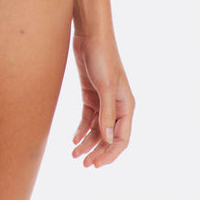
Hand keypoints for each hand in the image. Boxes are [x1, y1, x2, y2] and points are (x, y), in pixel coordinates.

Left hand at [71, 31, 133, 167]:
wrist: (90, 35)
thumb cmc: (103, 58)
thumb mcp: (105, 87)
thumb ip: (106, 114)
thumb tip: (108, 140)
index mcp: (126, 106)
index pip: (121, 138)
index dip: (110, 154)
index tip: (96, 164)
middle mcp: (116, 106)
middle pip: (108, 136)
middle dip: (97, 151)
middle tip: (83, 164)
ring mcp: (103, 101)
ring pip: (97, 129)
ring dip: (87, 142)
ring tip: (74, 154)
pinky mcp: (91, 94)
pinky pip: (88, 118)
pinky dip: (81, 129)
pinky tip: (74, 138)